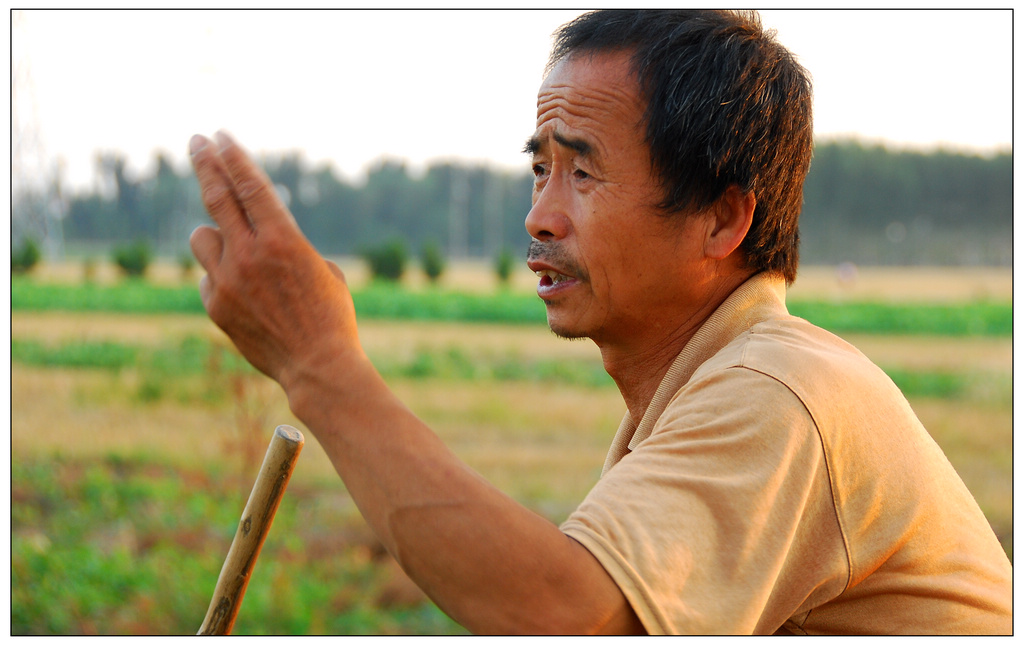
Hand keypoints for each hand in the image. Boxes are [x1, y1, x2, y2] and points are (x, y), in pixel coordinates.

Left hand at [188, 131, 358, 390]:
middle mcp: (250, 256)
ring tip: (235, 247)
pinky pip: (209, 277)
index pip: (250, 186)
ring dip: (216, 234)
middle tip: (197, 141)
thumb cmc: (331, 315)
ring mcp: (228, 282)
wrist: (318, 366)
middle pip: (216, 196)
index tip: (220, 136)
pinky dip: (222, 277)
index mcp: (283, 240)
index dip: (233, 157)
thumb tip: (257, 235)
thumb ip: (286, 245)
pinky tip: (247, 296)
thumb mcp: (322, 269)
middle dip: (205, 163)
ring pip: (202, 237)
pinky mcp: (216, 307)